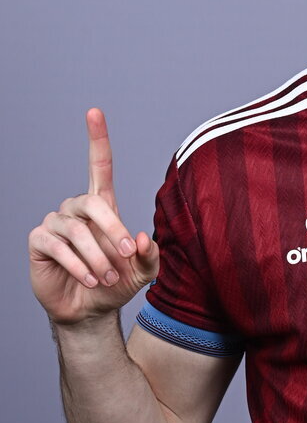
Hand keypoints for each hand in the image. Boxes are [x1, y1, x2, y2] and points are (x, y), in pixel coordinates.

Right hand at [28, 108, 159, 324]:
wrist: (90, 310)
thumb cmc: (116, 283)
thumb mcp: (143, 272)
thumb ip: (150, 255)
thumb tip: (141, 238)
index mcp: (103, 207)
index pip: (98, 166)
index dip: (97, 139)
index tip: (94, 112)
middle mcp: (76, 209)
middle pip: (92, 202)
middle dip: (113, 230)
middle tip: (126, 256)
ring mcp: (55, 223)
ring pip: (76, 230)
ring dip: (96, 257)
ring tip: (106, 277)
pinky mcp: (39, 242)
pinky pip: (58, 247)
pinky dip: (78, 266)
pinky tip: (89, 280)